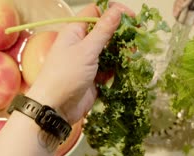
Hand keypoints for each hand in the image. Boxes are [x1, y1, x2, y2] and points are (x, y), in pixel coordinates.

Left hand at [26, 3, 133, 124]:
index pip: (96, 12)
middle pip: (105, 32)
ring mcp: (88, 62)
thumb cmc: (65, 76)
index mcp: (75, 32)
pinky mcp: (94, 78)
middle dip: (121, 33)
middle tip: (138, 37)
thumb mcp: (86, 50)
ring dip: (122, 51)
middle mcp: (81, 44)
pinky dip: (118, 68)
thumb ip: (103, 30)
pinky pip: (109, 68)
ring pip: (109, 51)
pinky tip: (127, 68)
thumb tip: (117, 10)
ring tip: (134, 54)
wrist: (55, 108)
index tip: (131, 18)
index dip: (113, 12)